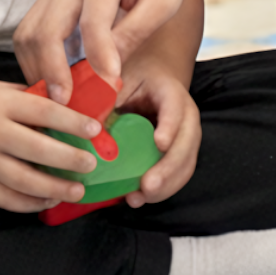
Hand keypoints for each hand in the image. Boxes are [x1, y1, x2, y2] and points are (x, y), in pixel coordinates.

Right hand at [0, 72, 107, 213]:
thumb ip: (30, 101)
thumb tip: (71, 114)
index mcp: (0, 103)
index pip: (44, 112)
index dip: (73, 123)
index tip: (96, 130)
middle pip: (38, 150)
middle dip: (70, 160)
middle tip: (91, 164)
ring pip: (22, 180)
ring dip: (54, 188)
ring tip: (77, 190)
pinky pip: (2, 198)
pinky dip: (28, 203)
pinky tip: (47, 200)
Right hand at [15, 0, 194, 97]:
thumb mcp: (164, 1)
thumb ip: (135, 33)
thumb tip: (108, 73)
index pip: (92, 24)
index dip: (97, 61)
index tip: (107, 91)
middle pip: (46, 31)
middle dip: (53, 73)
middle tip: (67, 106)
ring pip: (29, 34)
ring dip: (38, 70)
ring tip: (58, 100)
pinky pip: (30, 32)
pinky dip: (36, 60)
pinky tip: (53, 82)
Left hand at [113, 63, 203, 207]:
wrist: (158, 76)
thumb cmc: (137, 79)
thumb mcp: (121, 81)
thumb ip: (109, 101)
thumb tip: (88, 129)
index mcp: (171, 93)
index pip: (175, 110)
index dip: (169, 127)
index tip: (159, 144)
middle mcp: (186, 116)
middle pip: (186, 144)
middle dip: (168, 168)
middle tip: (147, 186)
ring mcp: (187, 136)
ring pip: (186, 164)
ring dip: (166, 185)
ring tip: (140, 198)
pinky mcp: (181, 153)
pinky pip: (179, 174)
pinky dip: (163, 190)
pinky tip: (140, 198)